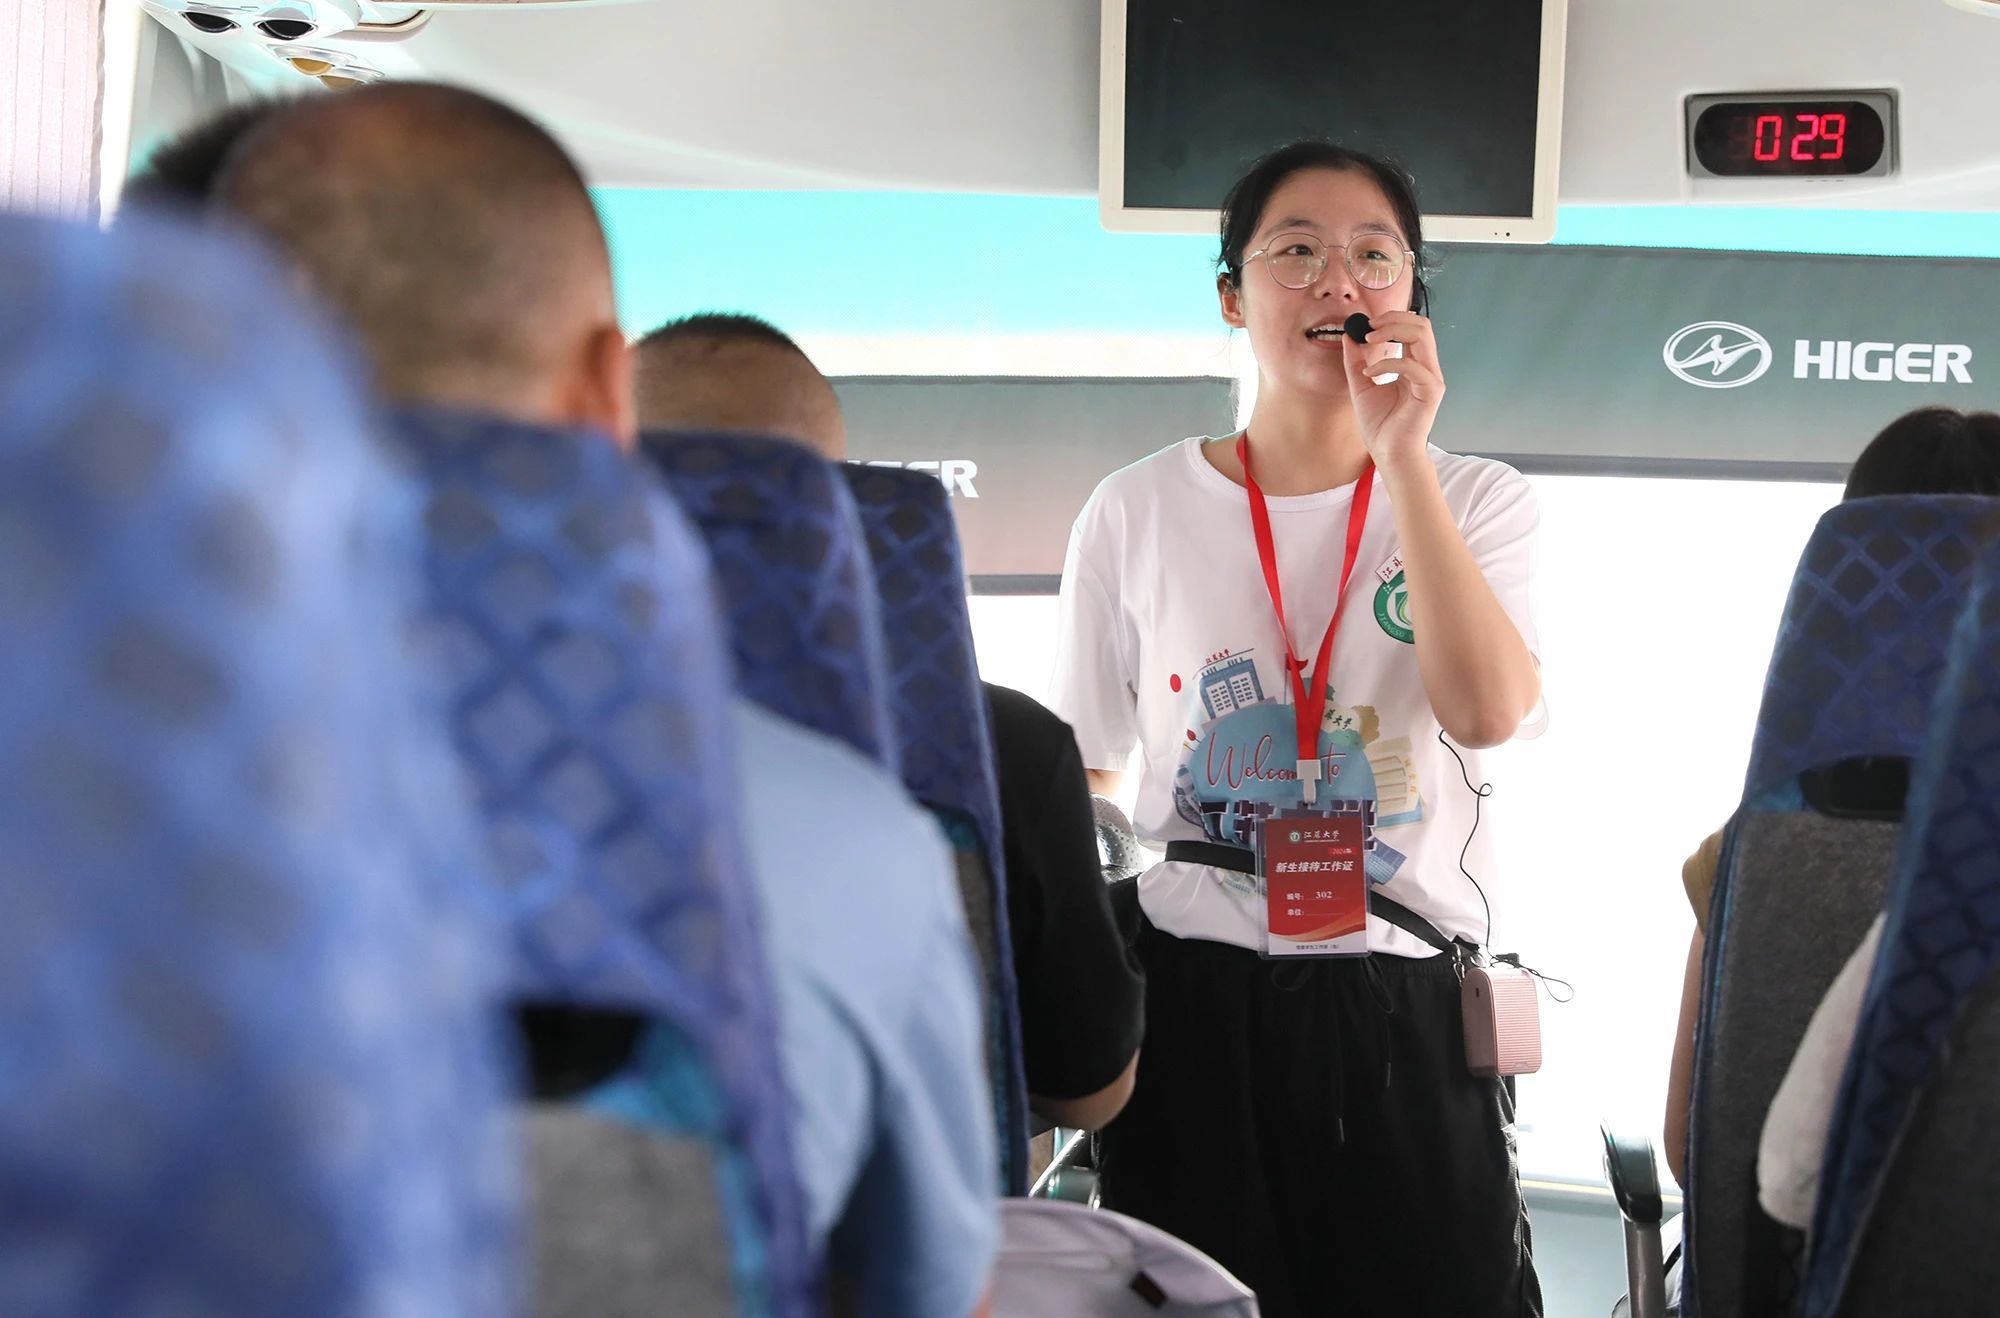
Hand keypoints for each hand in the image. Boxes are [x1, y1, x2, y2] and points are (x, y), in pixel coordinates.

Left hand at [1340, 309, 1444, 476]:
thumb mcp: (1361, 386)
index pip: (1412, 328)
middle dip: (1393, 319)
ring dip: (1392, 332)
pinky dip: (1387, 364)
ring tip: (1368, 341)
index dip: (1390, 319)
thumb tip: (1349, 335)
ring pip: (1422, 336)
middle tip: (1368, 327)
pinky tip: (1370, 374)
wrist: (1389, 454)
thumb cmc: (1380, 426)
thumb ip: (1356, 361)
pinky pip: (1413, 366)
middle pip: (1422, 324)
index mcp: (1414, 366)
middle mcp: (1426, 369)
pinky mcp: (1431, 392)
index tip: (1365, 324)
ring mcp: (1431, 379)